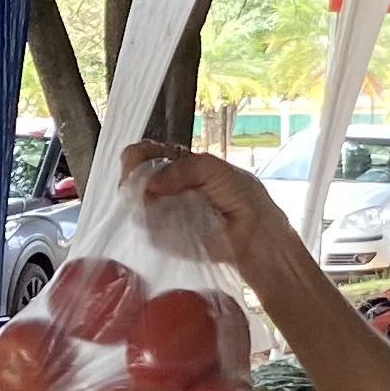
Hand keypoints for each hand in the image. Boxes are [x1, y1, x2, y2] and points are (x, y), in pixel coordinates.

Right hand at [120, 140, 305, 270]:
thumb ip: (183, 168)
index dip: (137, 156)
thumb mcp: (215, 169)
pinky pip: (145, 229)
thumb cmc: (242, 199)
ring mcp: (163, 212)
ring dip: (140, 203)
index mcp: (180, 164)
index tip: (136, 164)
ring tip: (156, 206)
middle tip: (143, 188)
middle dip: (134, 178)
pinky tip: (162, 224)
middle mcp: (167, 186)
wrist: (256, 237)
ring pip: (136, 202)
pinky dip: (149, 225)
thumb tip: (150, 184)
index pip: (147, 153)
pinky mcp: (164, 237)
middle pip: (135, 176)